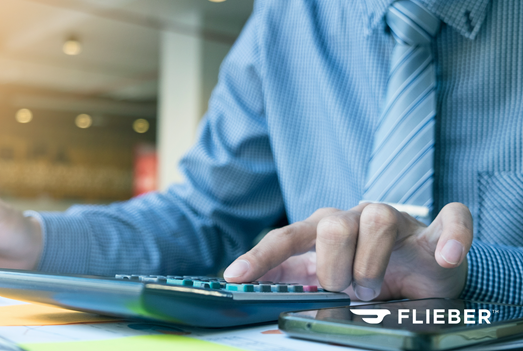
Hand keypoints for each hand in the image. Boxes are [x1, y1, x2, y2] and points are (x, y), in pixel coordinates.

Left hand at [223, 202, 471, 300]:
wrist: (420, 275)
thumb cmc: (370, 277)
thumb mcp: (331, 285)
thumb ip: (303, 287)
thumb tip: (269, 303)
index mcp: (324, 230)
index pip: (286, 238)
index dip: (261, 257)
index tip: (234, 277)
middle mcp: (354, 218)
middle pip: (330, 225)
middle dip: (334, 269)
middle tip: (347, 291)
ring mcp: (395, 220)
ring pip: (377, 219)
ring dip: (372, 266)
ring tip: (374, 290)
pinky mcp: (434, 230)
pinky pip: (450, 218)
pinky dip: (451, 237)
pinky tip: (445, 256)